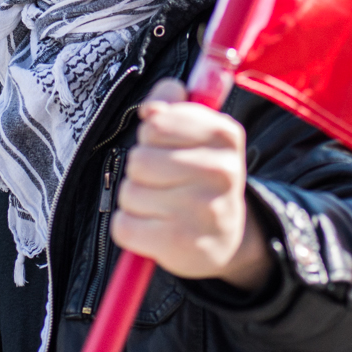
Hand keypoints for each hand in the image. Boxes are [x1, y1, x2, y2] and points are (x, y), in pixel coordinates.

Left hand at [109, 78, 272, 291]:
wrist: (228, 237)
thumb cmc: (201, 176)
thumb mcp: (197, 133)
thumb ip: (170, 106)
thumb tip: (149, 108)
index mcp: (225, 135)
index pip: (155, 124)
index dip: (151, 136)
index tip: (167, 147)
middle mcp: (221, 172)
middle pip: (139, 160)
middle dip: (140, 170)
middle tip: (162, 181)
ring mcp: (203, 211)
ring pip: (130, 193)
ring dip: (135, 200)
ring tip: (160, 205)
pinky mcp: (181, 244)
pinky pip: (124, 226)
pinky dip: (129, 227)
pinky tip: (152, 228)